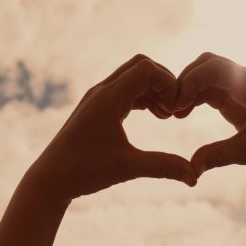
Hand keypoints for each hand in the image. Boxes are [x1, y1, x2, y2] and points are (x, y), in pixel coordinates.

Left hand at [27, 54, 196, 200]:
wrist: (50, 180)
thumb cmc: (85, 171)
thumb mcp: (128, 168)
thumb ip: (164, 167)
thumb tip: (195, 176)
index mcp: (108, 98)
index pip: (147, 69)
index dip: (169, 84)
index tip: (176, 111)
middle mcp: (102, 91)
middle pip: (141, 65)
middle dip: (164, 82)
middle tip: (174, 109)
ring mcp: (98, 97)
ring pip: (133, 77)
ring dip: (154, 89)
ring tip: (166, 115)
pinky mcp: (96, 107)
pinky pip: (125, 89)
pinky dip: (143, 97)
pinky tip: (155, 116)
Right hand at [159, 52, 245, 177]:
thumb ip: (217, 156)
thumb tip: (191, 169)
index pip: (215, 67)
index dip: (191, 81)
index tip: (177, 104)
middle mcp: (245, 79)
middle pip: (207, 63)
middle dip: (186, 80)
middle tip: (170, 105)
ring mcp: (238, 87)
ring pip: (205, 75)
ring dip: (187, 89)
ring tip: (173, 112)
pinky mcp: (233, 98)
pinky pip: (207, 89)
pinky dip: (193, 98)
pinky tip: (181, 114)